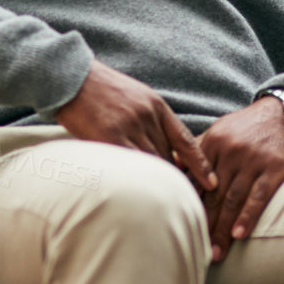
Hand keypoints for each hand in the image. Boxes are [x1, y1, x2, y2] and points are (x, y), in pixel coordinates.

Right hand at [55, 59, 217, 193]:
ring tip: (162, 206)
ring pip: (151, 163)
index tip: (212, 184)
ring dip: (155, 184)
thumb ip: (152, 121)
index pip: (186, 140)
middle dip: (174, 180)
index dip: (200, 165)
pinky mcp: (109, 137)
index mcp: (157, 106)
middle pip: (169, 157)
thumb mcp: (136, 98)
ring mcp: (129, 126)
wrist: (72, 77)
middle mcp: (147, 116)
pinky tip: (136, 194)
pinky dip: (134, 180)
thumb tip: (168, 153)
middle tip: (184, 203)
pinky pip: (129, 164)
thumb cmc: (102, 90)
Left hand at [187, 96, 283, 263]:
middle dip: (204, 224)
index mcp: (213, 142)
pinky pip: (259, 196)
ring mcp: (253, 160)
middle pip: (213, 194)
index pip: (196, 179)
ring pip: (233, 200)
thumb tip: (172, 163)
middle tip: (196, 249)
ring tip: (216, 253)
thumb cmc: (250, 126)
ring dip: (223, 229)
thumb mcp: (221, 129)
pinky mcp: (275, 168)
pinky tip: (239, 235)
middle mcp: (231, 151)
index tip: (181, 227)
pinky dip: (248, 217)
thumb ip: (198, 146)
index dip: (187, 205)